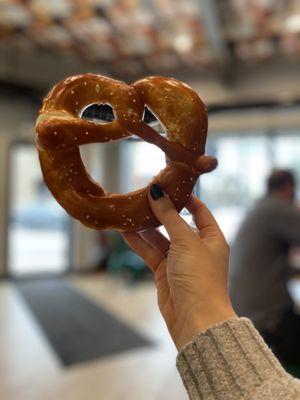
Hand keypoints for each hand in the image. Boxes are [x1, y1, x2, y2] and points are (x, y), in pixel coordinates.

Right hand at [122, 187, 235, 349]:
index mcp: (211, 238)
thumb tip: (157, 193)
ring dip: (145, 228)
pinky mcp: (165, 273)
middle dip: (160, 212)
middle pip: (176, 224)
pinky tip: (126, 233)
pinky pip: (150, 253)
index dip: (184, 198)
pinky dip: (139, 243)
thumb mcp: (186, 241)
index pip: (199, 211)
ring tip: (129, 213)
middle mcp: (196, 248)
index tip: (168, 186)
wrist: (195, 318)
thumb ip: (170, 216)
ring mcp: (179, 260)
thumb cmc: (199, 276)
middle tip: (142, 197)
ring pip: (160, 239)